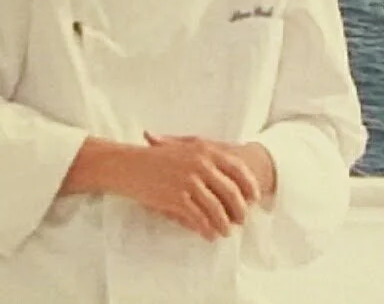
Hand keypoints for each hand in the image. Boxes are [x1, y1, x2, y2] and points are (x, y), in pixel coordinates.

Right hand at [115, 134, 263, 240]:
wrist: (129, 165)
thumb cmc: (155, 158)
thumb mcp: (183, 149)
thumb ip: (207, 158)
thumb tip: (230, 177)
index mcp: (204, 150)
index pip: (237, 169)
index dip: (249, 186)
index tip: (254, 199)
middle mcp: (200, 164)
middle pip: (231, 192)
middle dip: (240, 209)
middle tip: (242, 220)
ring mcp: (189, 182)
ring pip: (217, 209)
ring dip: (224, 224)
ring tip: (225, 232)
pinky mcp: (177, 198)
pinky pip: (199, 218)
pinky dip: (207, 229)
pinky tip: (209, 235)